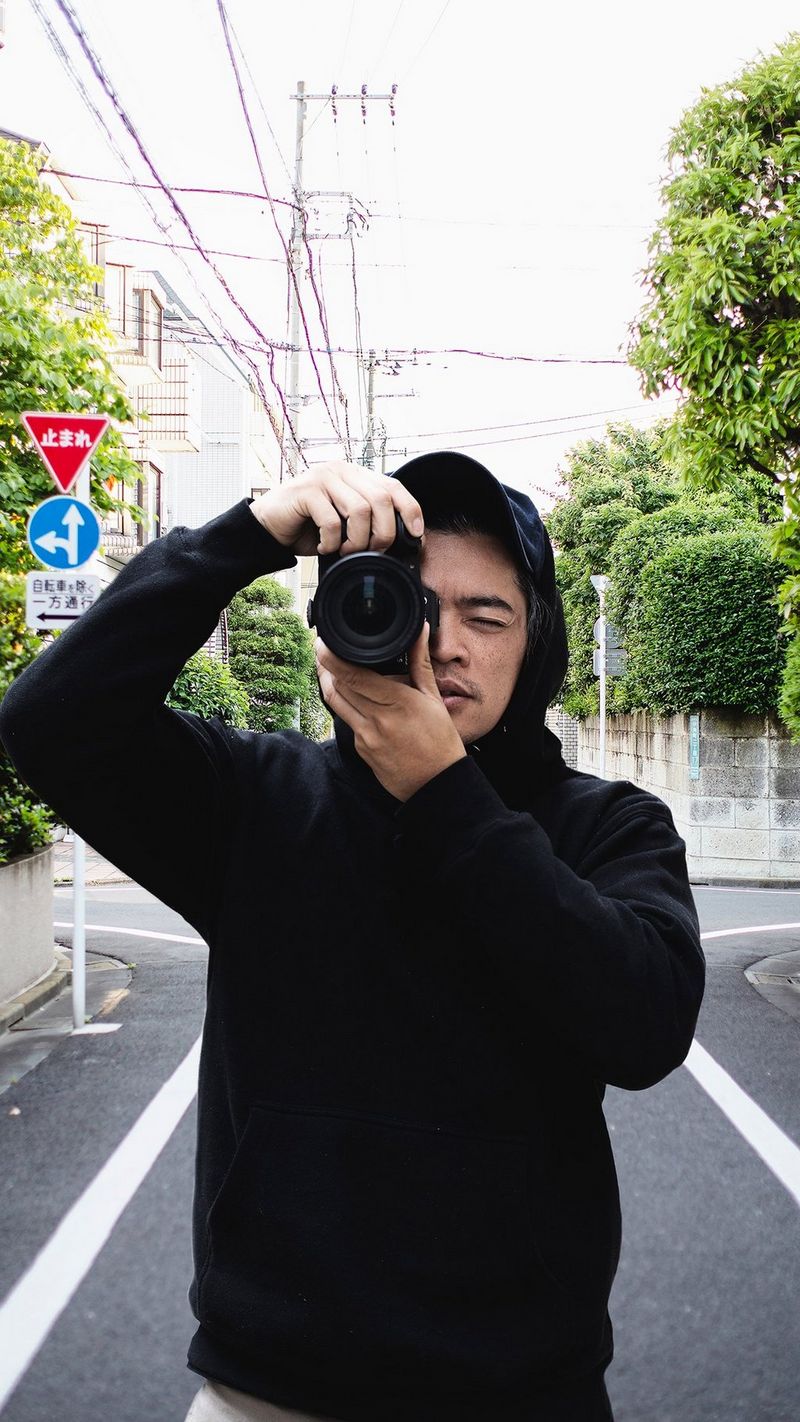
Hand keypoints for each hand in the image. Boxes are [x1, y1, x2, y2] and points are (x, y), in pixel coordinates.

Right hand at [249, 460, 423, 557]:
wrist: (269, 528)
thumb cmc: (308, 527)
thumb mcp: (344, 522)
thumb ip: (368, 520)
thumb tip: (401, 539)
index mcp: (355, 475)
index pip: (393, 486)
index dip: (410, 510)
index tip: (416, 534)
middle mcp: (341, 470)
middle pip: (381, 499)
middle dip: (383, 532)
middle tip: (372, 550)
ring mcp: (323, 478)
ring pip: (360, 510)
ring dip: (358, 540)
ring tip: (346, 550)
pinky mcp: (305, 491)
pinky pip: (332, 520)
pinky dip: (332, 541)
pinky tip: (325, 547)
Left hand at [316, 624, 466, 801]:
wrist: (436, 784)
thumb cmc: (440, 742)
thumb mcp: (434, 699)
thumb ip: (420, 663)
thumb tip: (420, 631)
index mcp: (398, 703)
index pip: (353, 676)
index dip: (332, 658)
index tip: (323, 643)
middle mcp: (377, 720)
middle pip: (337, 687)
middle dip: (326, 666)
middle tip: (325, 650)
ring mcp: (365, 737)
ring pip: (336, 703)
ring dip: (329, 683)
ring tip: (330, 668)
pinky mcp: (360, 749)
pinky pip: (347, 721)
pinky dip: (346, 705)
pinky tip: (353, 696)